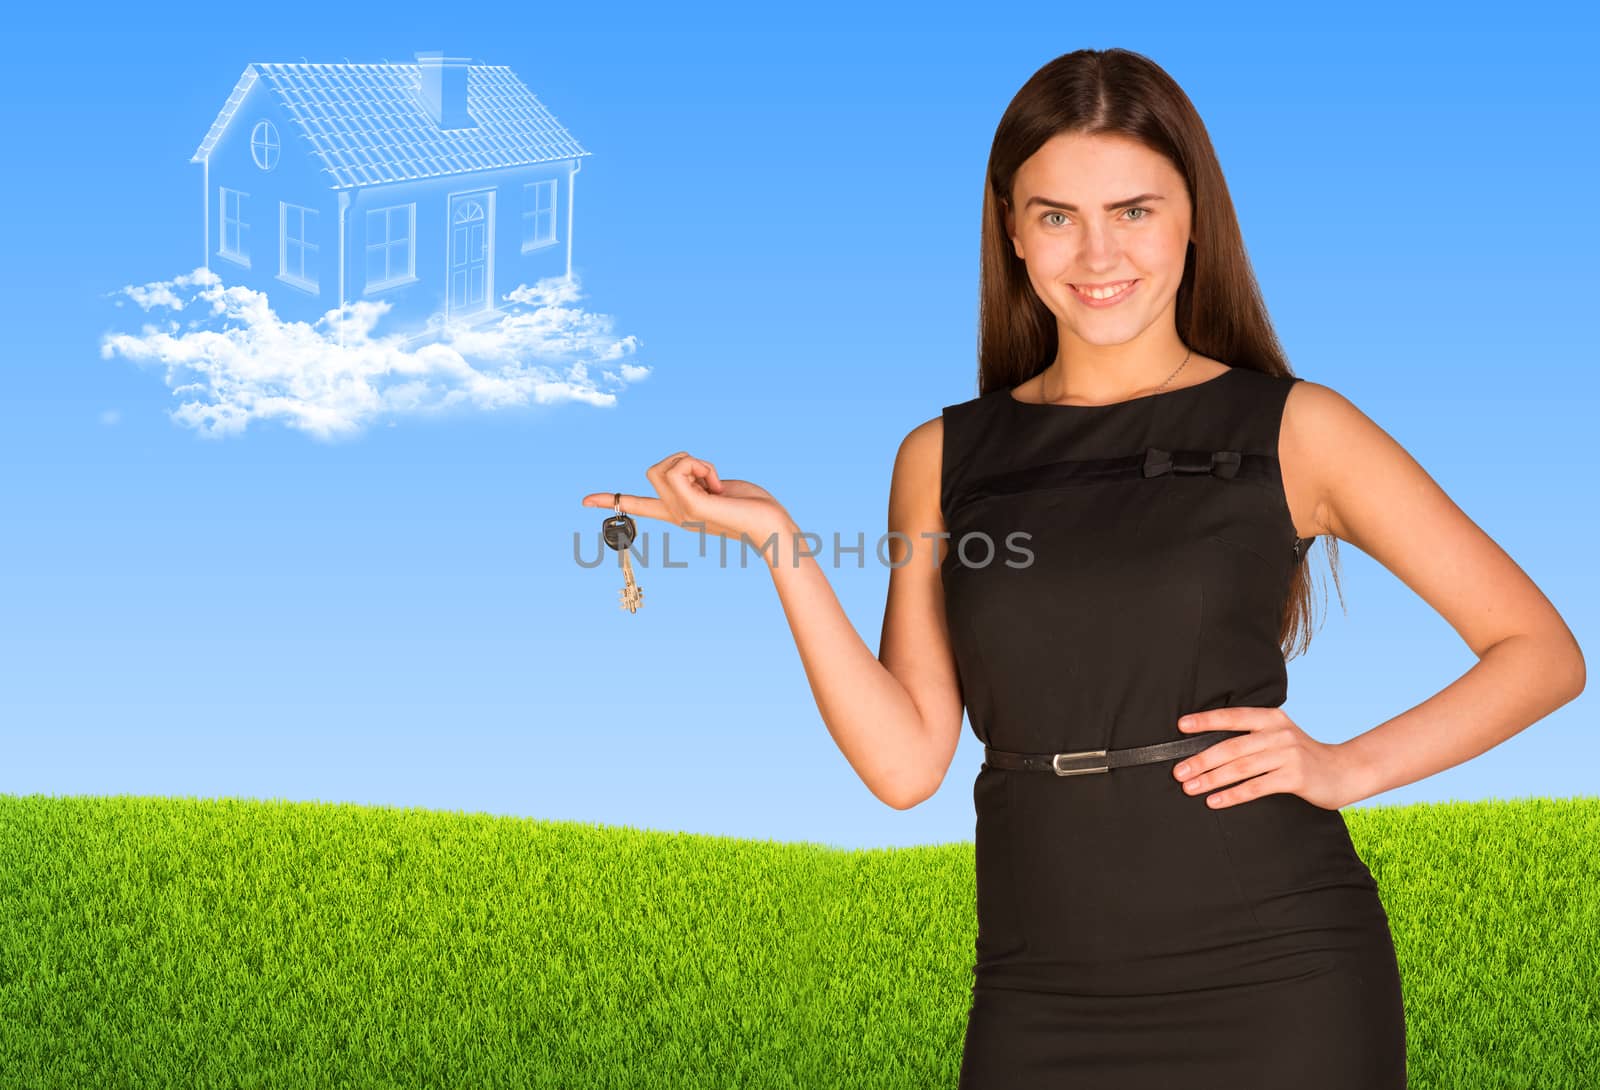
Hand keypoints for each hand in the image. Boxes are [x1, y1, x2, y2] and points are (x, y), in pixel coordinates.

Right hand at [581, 451, 791, 545]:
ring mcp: (680, 512)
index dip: (611, 499)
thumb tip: (689, 468)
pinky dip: (701, 467)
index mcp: (678, 510)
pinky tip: (719, 487)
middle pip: (654, 468)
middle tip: (714, 480)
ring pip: (664, 466)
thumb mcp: (718, 485)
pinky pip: (680, 468)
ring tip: (718, 484)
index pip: (638, 505)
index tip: (584, 501)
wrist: (771, 525)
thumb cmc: (753, 505)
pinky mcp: (691, 507)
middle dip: (686, 460)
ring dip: (695, 462)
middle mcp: (674, 514)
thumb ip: (697, 476)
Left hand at [1172, 707, 1364, 810]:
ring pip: (1240, 768)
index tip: (1180, 727)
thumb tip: (1208, 746)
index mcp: (1271, 718)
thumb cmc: (1302, 755)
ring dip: (1211, 779)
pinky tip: (1214, 801)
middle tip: (1178, 772)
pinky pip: (1256, 787)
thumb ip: (1252, 737)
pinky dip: (1232, 795)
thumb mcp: (1279, 737)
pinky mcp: (1295, 777)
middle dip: (1200, 760)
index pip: (1232, 717)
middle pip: (1231, 747)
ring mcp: (1288, 754)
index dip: (1205, 721)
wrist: (1344, 771)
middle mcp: (1278, 733)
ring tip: (1190, 788)